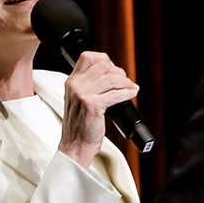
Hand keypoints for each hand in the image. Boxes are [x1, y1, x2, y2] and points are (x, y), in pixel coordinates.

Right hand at [59, 51, 138, 166]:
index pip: (87, 57)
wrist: (74, 146)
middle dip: (118, 72)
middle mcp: (75, 85)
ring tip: (131, 88)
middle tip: (125, 82)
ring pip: (111, 78)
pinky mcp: (92, 105)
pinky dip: (127, 92)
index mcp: (71, 81)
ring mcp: (83, 94)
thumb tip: (112, 76)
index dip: (104, 60)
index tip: (113, 69)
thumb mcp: (78, 100)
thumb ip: (89, 86)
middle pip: (103, 65)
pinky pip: (115, 93)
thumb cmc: (79, 126)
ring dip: (126, 82)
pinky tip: (132, 93)